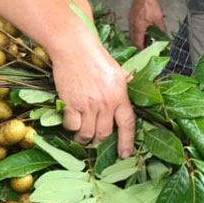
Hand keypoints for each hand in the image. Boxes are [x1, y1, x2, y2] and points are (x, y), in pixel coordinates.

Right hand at [50, 33, 135, 157]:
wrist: (74, 48)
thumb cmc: (95, 57)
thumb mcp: (117, 71)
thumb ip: (125, 85)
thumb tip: (133, 90)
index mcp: (120, 95)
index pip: (128, 125)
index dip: (127, 142)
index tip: (125, 155)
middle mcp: (106, 103)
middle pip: (104, 134)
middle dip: (99, 141)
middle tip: (94, 140)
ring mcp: (88, 105)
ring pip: (87, 134)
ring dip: (83, 138)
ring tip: (81, 136)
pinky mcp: (71, 104)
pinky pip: (72, 126)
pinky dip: (71, 127)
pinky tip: (70, 121)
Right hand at [128, 0, 166, 47]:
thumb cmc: (149, 4)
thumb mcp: (158, 18)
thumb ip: (161, 28)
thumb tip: (164, 35)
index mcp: (139, 28)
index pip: (138, 43)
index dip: (141, 49)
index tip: (145, 51)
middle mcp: (132, 25)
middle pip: (133, 39)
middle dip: (138, 44)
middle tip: (145, 46)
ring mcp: (130, 20)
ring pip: (132, 33)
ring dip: (137, 37)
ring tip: (144, 38)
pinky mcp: (131, 16)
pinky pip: (132, 27)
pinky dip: (136, 31)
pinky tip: (142, 28)